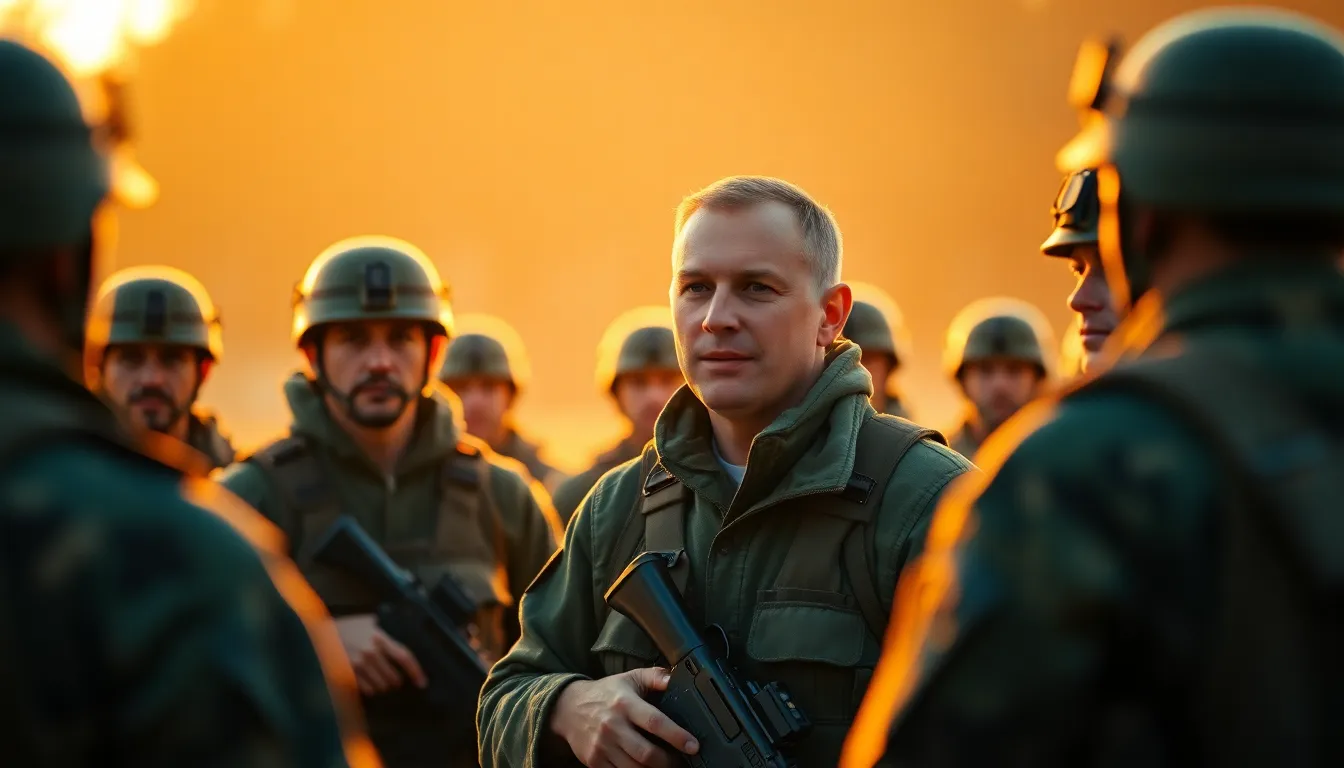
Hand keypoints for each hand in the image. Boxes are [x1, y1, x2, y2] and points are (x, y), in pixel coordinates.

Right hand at [334, 614, 427, 695]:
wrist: (318, 633)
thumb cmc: (345, 627)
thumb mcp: (366, 623)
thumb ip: (382, 632)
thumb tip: (397, 641)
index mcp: (379, 638)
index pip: (404, 656)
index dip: (416, 671)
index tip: (422, 683)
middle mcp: (371, 652)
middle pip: (394, 677)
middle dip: (394, 680)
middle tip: (391, 678)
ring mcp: (358, 665)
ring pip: (380, 687)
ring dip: (381, 685)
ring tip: (375, 677)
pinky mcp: (347, 675)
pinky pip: (366, 690)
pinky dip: (368, 689)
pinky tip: (364, 681)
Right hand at [550, 667, 699, 767]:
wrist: (568, 708)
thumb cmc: (605, 693)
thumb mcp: (629, 678)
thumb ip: (654, 676)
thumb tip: (676, 678)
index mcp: (625, 703)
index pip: (654, 722)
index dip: (677, 736)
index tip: (693, 746)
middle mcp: (613, 726)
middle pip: (646, 753)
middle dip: (668, 762)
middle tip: (681, 761)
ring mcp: (602, 746)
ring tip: (665, 766)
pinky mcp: (594, 762)